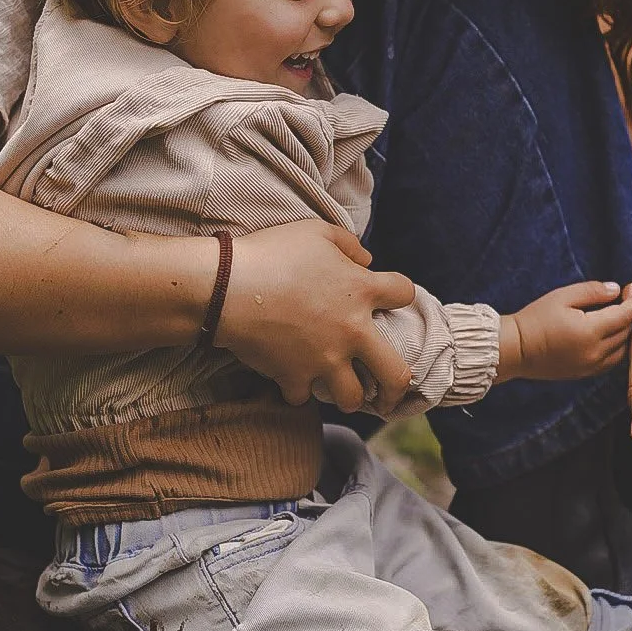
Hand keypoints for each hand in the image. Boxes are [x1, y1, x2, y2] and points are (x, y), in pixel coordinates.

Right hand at [215, 220, 415, 413]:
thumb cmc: (272, 253)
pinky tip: (294, 379)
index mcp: (361, 290)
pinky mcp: (294, 376)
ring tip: (344, 389)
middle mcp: (352, 331)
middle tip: (392, 391)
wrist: (226, 288)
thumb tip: (366, 260)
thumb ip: (348, 245)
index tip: (391, 299)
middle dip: (397, 387)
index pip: (404, 293)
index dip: (401, 294)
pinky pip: (303, 396)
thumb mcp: (316, 232)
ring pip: (354, 398)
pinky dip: (298, 389)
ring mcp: (324, 359)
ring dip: (350, 394)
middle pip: (396, 374)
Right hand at [498, 281, 631, 383]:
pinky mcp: (585, 373)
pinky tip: (613, 332)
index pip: (625, 315)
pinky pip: (612, 360)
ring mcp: (591, 366)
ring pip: (623, 349)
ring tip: (623, 312)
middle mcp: (595, 352)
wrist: (514, 350)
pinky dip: (618, 345)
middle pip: (627, 332)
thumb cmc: (535, 319)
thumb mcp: (562, 296)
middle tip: (630, 293)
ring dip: (628, 331)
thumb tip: (615, 289)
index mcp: (590, 331)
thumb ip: (592, 292)